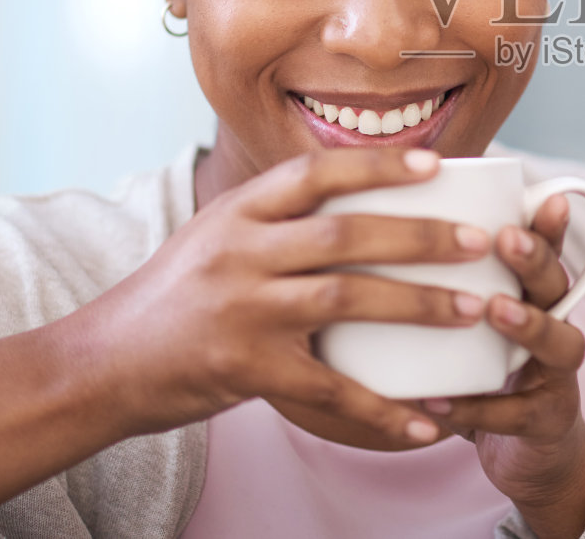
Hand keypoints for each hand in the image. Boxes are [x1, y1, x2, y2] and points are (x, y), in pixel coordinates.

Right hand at [75, 147, 490, 450]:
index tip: (436, 165)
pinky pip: (327, 388)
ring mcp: (242, 310)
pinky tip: (425, 419)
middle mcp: (241, 252)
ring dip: (418, 305)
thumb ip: (275, 216)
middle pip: (345, 234)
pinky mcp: (244, 369)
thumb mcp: (216, 235)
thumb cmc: (175, 296)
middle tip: (481, 243)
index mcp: (238, 211)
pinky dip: (381, 406)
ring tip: (473, 310)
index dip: (378, 165)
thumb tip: (359, 191)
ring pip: (347, 299)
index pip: (315, 172)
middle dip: (421, 237)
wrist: (103, 364)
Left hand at [420, 196, 584, 537]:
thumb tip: (385, 224)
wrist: (530, 455)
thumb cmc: (490, 370)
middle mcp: (557, 325)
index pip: (548, 249)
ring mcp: (556, 374)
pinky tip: (439, 400)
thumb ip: (450, 279)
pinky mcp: (545, 421)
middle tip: (506, 238)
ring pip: (559, 343)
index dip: (548, 224)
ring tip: (493, 308)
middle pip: (559, 285)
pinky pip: (516, 413)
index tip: (542, 196)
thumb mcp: (476, 320)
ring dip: (528, 324)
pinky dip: (477, 408)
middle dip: (536, 259)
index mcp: (537, 296)